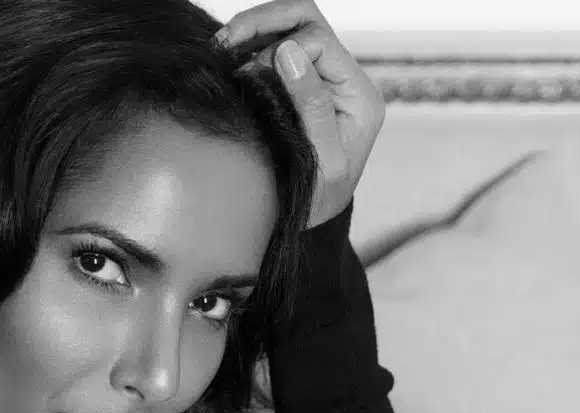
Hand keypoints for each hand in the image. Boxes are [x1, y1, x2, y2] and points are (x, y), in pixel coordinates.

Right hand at [214, 0, 384, 226]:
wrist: (310, 226)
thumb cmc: (318, 203)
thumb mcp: (322, 164)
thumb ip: (312, 107)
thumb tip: (289, 51)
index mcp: (358, 96)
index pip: (318, 41)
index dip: (278, 51)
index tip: (249, 80)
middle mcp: (344, 80)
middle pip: (306, 19)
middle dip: (263, 22)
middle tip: (224, 43)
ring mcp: (323, 81)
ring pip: (290, 27)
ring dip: (253, 30)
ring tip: (220, 49)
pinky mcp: (301, 87)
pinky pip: (277, 49)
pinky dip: (251, 48)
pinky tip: (228, 62)